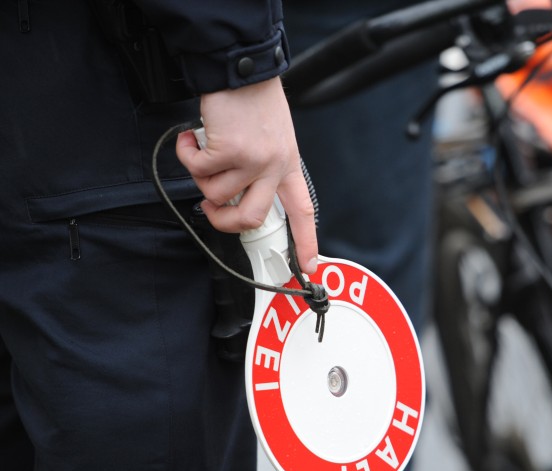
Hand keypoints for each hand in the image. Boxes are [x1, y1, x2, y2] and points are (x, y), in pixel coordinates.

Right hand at [175, 77, 318, 273]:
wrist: (242, 67)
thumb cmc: (254, 100)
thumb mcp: (273, 137)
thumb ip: (263, 166)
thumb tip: (237, 193)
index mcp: (287, 165)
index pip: (302, 211)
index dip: (306, 242)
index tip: (310, 268)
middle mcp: (274, 167)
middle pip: (251, 218)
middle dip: (223, 222)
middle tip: (210, 210)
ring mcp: (253, 161)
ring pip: (215, 193)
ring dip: (200, 173)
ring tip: (204, 148)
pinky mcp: (229, 151)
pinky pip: (197, 169)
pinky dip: (187, 153)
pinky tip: (192, 137)